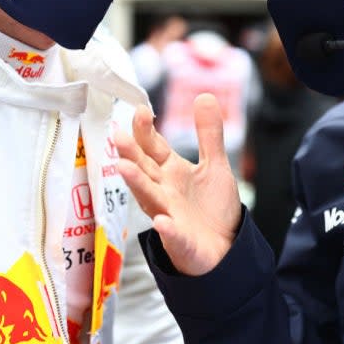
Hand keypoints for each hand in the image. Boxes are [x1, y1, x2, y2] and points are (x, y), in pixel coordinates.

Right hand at [114, 93, 241, 275]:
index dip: (146, 130)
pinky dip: (167, 229)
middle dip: (131, 153)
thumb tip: (204, 95)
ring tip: (124, 168)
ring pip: (149, 198)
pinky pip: (173, 235)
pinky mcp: (180, 241)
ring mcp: (168, 215)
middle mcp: (163, 191)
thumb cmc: (212, 207)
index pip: (152, 147)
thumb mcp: (214, 165)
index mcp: (170, 171)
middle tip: (118, 135)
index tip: (141, 110)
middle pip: (144, 168)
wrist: (225, 248)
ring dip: (137, 184)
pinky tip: (162, 222)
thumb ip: (208, 134)